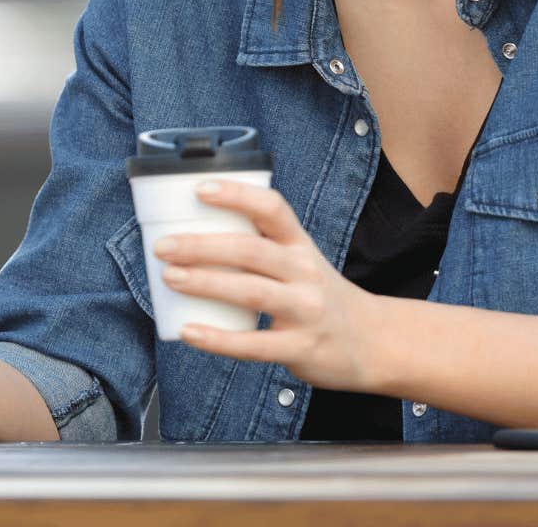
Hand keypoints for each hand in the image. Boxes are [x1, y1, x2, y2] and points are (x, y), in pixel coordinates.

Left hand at [154, 179, 384, 391]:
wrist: (375, 342)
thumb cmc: (320, 296)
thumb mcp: (301, 261)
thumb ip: (260, 247)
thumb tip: (191, 235)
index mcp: (300, 244)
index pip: (272, 209)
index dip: (237, 195)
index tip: (200, 189)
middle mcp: (305, 273)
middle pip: (250, 249)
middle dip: (201, 245)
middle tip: (163, 246)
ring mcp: (305, 310)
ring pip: (251, 291)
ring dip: (205, 283)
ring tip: (169, 278)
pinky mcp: (302, 348)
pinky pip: (254, 344)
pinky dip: (218, 339)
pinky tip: (188, 332)